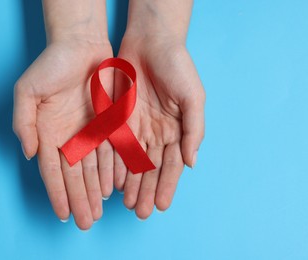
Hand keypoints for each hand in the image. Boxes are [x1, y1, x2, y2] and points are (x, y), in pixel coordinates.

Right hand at [13, 36, 113, 228]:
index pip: (52, 171)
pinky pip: (111, 152)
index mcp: (48, 133)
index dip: (57, 193)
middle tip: (85, 222)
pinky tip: (113, 188)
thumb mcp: (27, 91)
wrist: (81, 46)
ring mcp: (89, 132)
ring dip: (95, 191)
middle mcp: (69, 137)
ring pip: (93, 169)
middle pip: (74, 175)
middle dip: (80, 200)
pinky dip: (112, 171)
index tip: (62, 214)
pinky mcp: (108, 124)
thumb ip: (24, 124)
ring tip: (99, 212)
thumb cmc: (51, 66)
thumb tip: (29, 154)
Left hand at [115, 35, 204, 219]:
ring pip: (132, 162)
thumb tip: (192, 163)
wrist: (151, 42)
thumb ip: (194, 131)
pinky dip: (114, 164)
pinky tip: (113, 180)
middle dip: (145, 190)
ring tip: (126, 203)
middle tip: (139, 212)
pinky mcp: (118, 118)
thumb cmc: (177, 67)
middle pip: (150, 169)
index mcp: (177, 131)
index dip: (166, 186)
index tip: (160, 206)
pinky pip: (115, 146)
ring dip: (130, 183)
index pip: (172, 165)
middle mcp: (156, 133)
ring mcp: (136, 127)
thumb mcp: (194, 98)